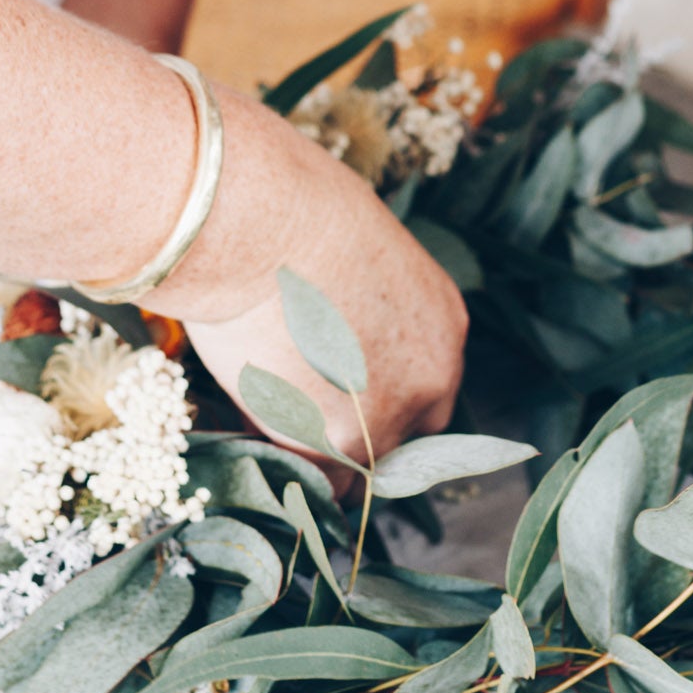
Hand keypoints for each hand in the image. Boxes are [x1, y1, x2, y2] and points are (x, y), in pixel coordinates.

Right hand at [174, 88, 467, 476]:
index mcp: (443, 325)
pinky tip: (249, 412)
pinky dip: (279, 459)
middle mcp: (433, 376)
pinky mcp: (338, 443)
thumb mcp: (356, 258)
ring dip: (313, 455)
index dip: (380, 402)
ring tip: (265, 409)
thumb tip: (328, 332)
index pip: (426, 393)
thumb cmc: (294, 216)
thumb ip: (360, 308)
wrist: (266, 226)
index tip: (340, 402)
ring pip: (353, 471)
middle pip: (401, 442)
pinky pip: (308, 476)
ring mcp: (388, 416)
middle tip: (302, 421)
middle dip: (356, 442)